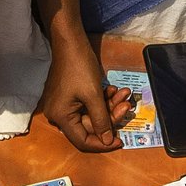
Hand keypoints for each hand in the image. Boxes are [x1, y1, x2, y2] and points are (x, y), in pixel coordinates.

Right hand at [40, 37, 131, 151]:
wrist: (70, 42)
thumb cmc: (80, 67)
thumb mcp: (94, 95)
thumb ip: (102, 121)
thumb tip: (107, 142)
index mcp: (61, 117)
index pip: (82, 141)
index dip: (103, 143)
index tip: (120, 140)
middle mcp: (59, 114)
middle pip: (89, 126)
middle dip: (110, 116)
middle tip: (127, 105)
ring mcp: (63, 105)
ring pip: (91, 114)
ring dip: (108, 105)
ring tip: (124, 94)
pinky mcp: (69, 96)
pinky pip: (87, 105)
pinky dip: (101, 99)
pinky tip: (113, 90)